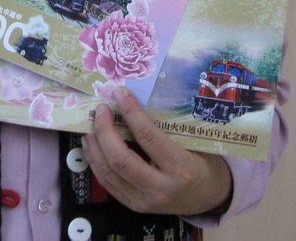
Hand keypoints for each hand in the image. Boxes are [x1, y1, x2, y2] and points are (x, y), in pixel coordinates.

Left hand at [81, 86, 231, 214]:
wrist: (209, 197)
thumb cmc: (202, 163)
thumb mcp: (192, 142)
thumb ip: (164, 127)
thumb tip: (132, 100)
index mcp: (181, 169)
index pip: (148, 138)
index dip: (131, 113)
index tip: (120, 94)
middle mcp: (161, 189)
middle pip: (120, 159)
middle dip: (104, 130)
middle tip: (100, 110)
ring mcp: (144, 201)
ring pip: (108, 172)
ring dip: (95, 146)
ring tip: (90, 125)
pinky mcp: (133, 206)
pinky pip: (107, 182)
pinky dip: (95, 161)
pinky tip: (92, 145)